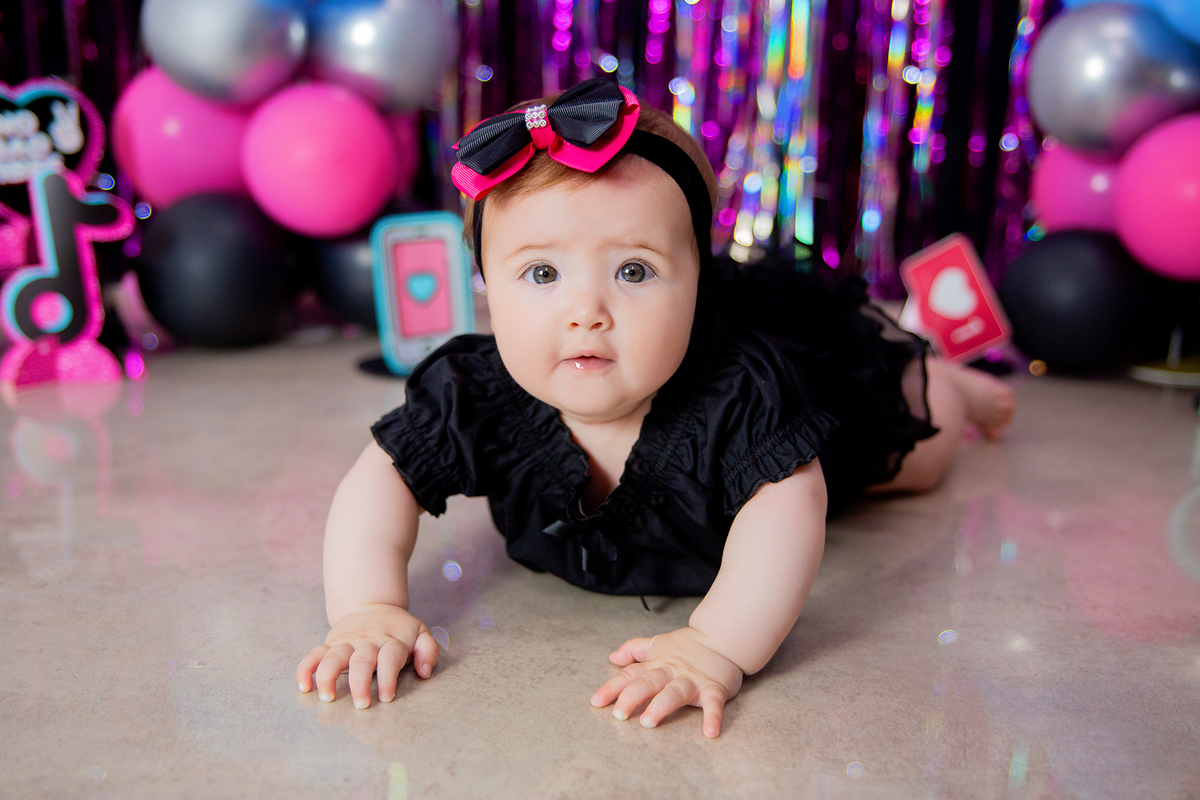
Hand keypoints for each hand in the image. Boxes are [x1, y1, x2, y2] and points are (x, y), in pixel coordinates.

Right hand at [296, 603, 439, 708]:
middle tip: (361, 704)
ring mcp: (347, 642)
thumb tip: (424, 672)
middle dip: (360, 683)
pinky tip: (303, 685)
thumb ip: (428, 651)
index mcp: (390, 641)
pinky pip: (314, 654)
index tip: (386, 697)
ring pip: (334, 656)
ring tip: (326, 697)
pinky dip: (306, 668)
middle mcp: (367, 641)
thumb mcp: (421, 633)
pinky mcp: (331, 643)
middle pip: (361, 660)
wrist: (373, 604)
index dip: (388, 678)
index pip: (389, 658)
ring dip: (328, 676)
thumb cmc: (399, 628)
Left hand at [590, 627, 743, 737]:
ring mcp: (693, 680)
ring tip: (648, 722)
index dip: (612, 688)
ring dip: (661, 706)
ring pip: (674, 692)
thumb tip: (613, 657)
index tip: (596, 702)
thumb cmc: (690, 645)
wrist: (723, 637)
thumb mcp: (659, 643)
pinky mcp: (714, 688)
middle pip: (648, 683)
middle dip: (632, 698)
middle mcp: (672, 672)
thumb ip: (635, 649)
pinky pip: (713, 703)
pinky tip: (710, 732)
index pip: (631, 675)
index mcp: (657, 664)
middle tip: (619, 714)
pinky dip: (712, 717)